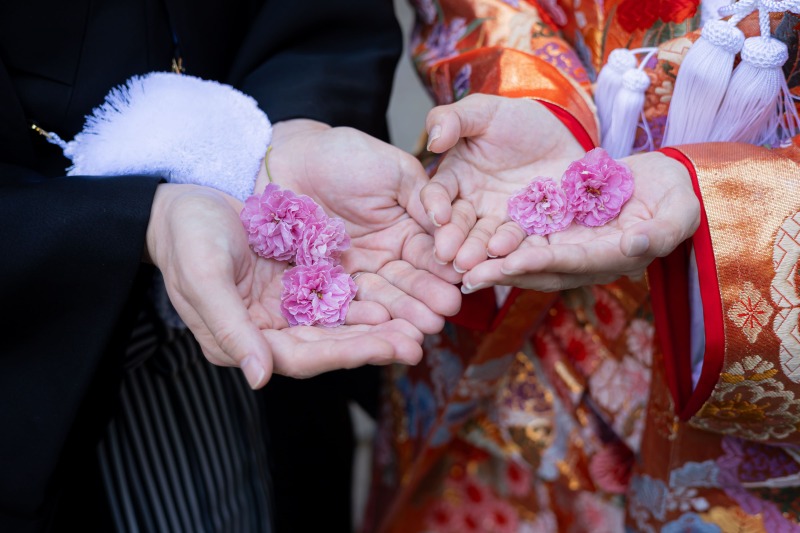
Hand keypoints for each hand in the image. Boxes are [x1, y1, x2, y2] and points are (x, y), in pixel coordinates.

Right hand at [145, 184, 426, 387]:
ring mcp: (287, 304)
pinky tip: (397, 294)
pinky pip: (340, 292)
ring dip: (379, 324)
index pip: (302, 356)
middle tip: (417, 342)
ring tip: (419, 324)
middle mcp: (271, 328)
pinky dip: (367, 296)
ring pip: (340, 321)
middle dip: (373, 344)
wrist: (186, 197)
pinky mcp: (300, 280)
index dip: (345, 353)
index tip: (386, 348)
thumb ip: (230, 328)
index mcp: (244, 338)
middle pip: (330, 343)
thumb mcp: (203, 278)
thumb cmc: (185, 237)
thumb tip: (259, 378)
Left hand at [260, 119, 462, 333]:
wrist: (289, 160)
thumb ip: (425, 199)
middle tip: (445, 312)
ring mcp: (357, 271)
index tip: (458, 279)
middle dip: (428, 297)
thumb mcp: (395, 172)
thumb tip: (449, 224)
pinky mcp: (327, 283)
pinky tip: (380, 323)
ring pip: (383, 295)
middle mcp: (386, 255)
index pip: (431, 253)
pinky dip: (364, 313)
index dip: (444, 266)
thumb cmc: (343, 155)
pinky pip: (347, 300)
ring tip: (421, 327)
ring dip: (403, 312)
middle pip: (411, 281)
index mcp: (408, 230)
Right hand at [423, 94, 584, 271]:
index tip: (438, 215)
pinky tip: (509, 256)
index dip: (436, 204)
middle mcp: (473, 205)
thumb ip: (453, 119)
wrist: (564, 134)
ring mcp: (501, 221)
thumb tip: (434, 139)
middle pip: (460, 224)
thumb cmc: (518, 120)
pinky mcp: (530, 231)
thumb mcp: (485, 111)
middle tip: (448, 255)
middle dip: (454, 239)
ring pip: (487, 239)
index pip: (439, 193)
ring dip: (480, 251)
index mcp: (455, 179)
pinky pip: (522, 242)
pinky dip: (515, 251)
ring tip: (475, 262)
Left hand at [460, 152, 699, 291]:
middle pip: (539, 269)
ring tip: (458, 264)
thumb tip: (635, 246)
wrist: (665, 183)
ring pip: (526, 256)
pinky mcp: (557, 226)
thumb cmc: (678, 198)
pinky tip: (471, 236)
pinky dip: (499, 239)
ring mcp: (569, 244)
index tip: (512, 264)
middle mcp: (584, 257)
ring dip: (494, 261)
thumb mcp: (679, 212)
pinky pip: (525, 235)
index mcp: (612, 258)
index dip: (542, 264)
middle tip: (467, 277)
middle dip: (504, 273)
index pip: (572, 263)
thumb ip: (661, 231)